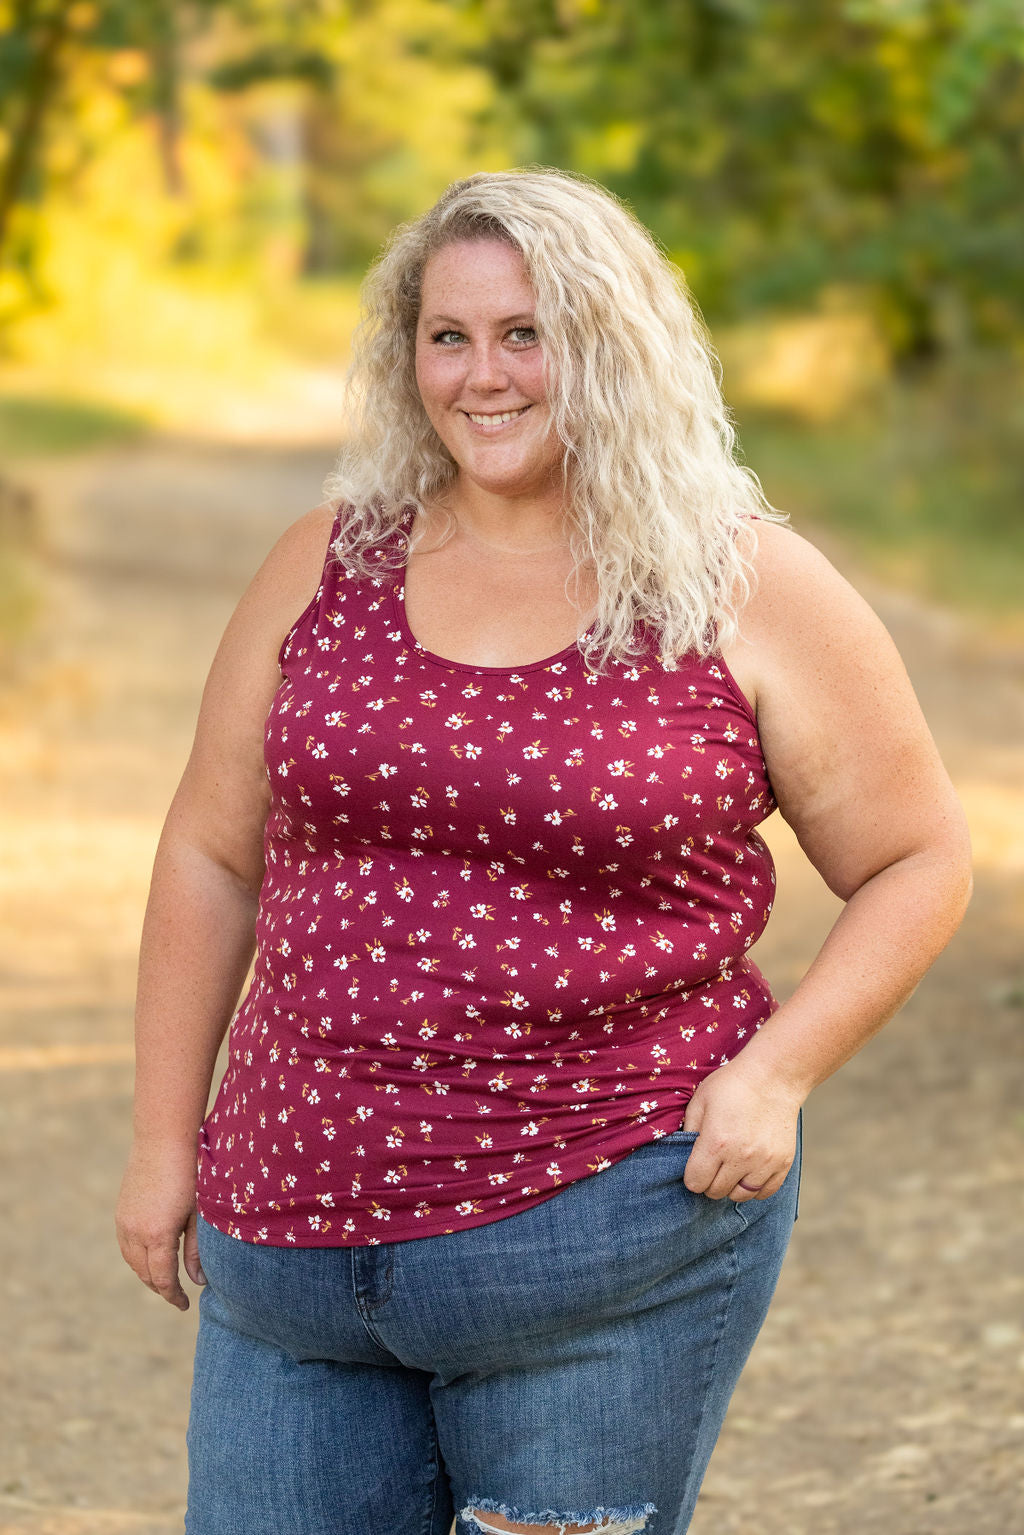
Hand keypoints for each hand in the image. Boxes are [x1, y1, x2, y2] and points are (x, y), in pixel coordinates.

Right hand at [116, 1139, 204, 1310]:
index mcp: (158, 1235)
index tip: (185, 1304)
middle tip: (178, 1294)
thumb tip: (198, 1281)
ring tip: (166, 1278)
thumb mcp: (199, 1214)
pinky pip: (125, 1245)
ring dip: (147, 1274)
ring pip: (132, 1262)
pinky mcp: (120, 1212)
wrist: (163, 1139)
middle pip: (145, 1274)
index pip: (163, 1279)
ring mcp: (124, 1222)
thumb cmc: (191, 1173)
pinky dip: (137, 1257)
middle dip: (161, 1287)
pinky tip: (151, 1255)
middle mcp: (135, 1232)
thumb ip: (197, 1250)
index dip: (173, 1296)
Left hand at [682, 1056, 803, 1202]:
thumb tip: (682, 1155)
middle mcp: (741, 1157)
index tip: (696, 1164)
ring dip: (732, 1186)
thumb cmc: (732, 1085)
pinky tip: (749, 1171)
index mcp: (716, 1142)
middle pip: (716, 1192)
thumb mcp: (699, 1101)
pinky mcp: (783, 1163)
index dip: (692, 1176)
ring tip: (731, 1167)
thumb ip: (688, 1131)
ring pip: (740, 1196)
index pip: (695, 1183)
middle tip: (713, 1164)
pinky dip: (755, 1187)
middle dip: (709, 1181)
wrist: (774, 1076)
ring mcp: (765, 1162)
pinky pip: (765, 1192)